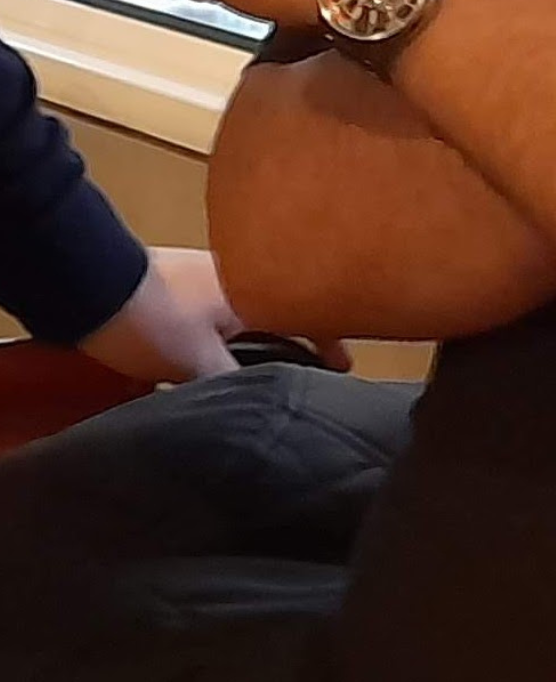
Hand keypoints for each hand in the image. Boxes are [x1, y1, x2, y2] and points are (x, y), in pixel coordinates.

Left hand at [81, 249, 352, 383]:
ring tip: (256, 372)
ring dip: (256, 340)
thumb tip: (260, 403)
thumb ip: (232, 381)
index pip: (308, 313)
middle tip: (305, 370)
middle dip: (294, 341)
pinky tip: (206, 361)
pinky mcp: (174, 286)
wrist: (87, 284)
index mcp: (253, 291)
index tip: (343, 367)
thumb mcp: (197, 363)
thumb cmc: (153, 322)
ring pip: (244, 314)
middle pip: (279, 311)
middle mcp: (238, 277)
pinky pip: (214, 315)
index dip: (330, 341)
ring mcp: (205, 278)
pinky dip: (222, 337)